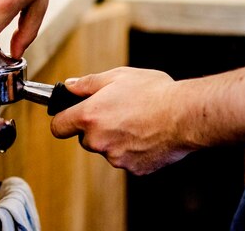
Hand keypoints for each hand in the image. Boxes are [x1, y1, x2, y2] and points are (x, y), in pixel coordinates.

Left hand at [50, 67, 194, 174]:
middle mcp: (98, 140)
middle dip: (95, 128)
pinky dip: (133, 150)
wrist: (186, 115)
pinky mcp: (134, 169)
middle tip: (116, 112)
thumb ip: (87, 83)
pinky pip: (127, 159)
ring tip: (137, 121)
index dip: (63, 120)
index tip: (69, 117)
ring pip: (107, 149)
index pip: (58, 127)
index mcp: (89, 117)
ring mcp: (115, 157)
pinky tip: (148, 134)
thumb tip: (70, 86)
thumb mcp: (117, 76)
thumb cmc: (154, 92)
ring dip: (115, 139)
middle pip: (85, 138)